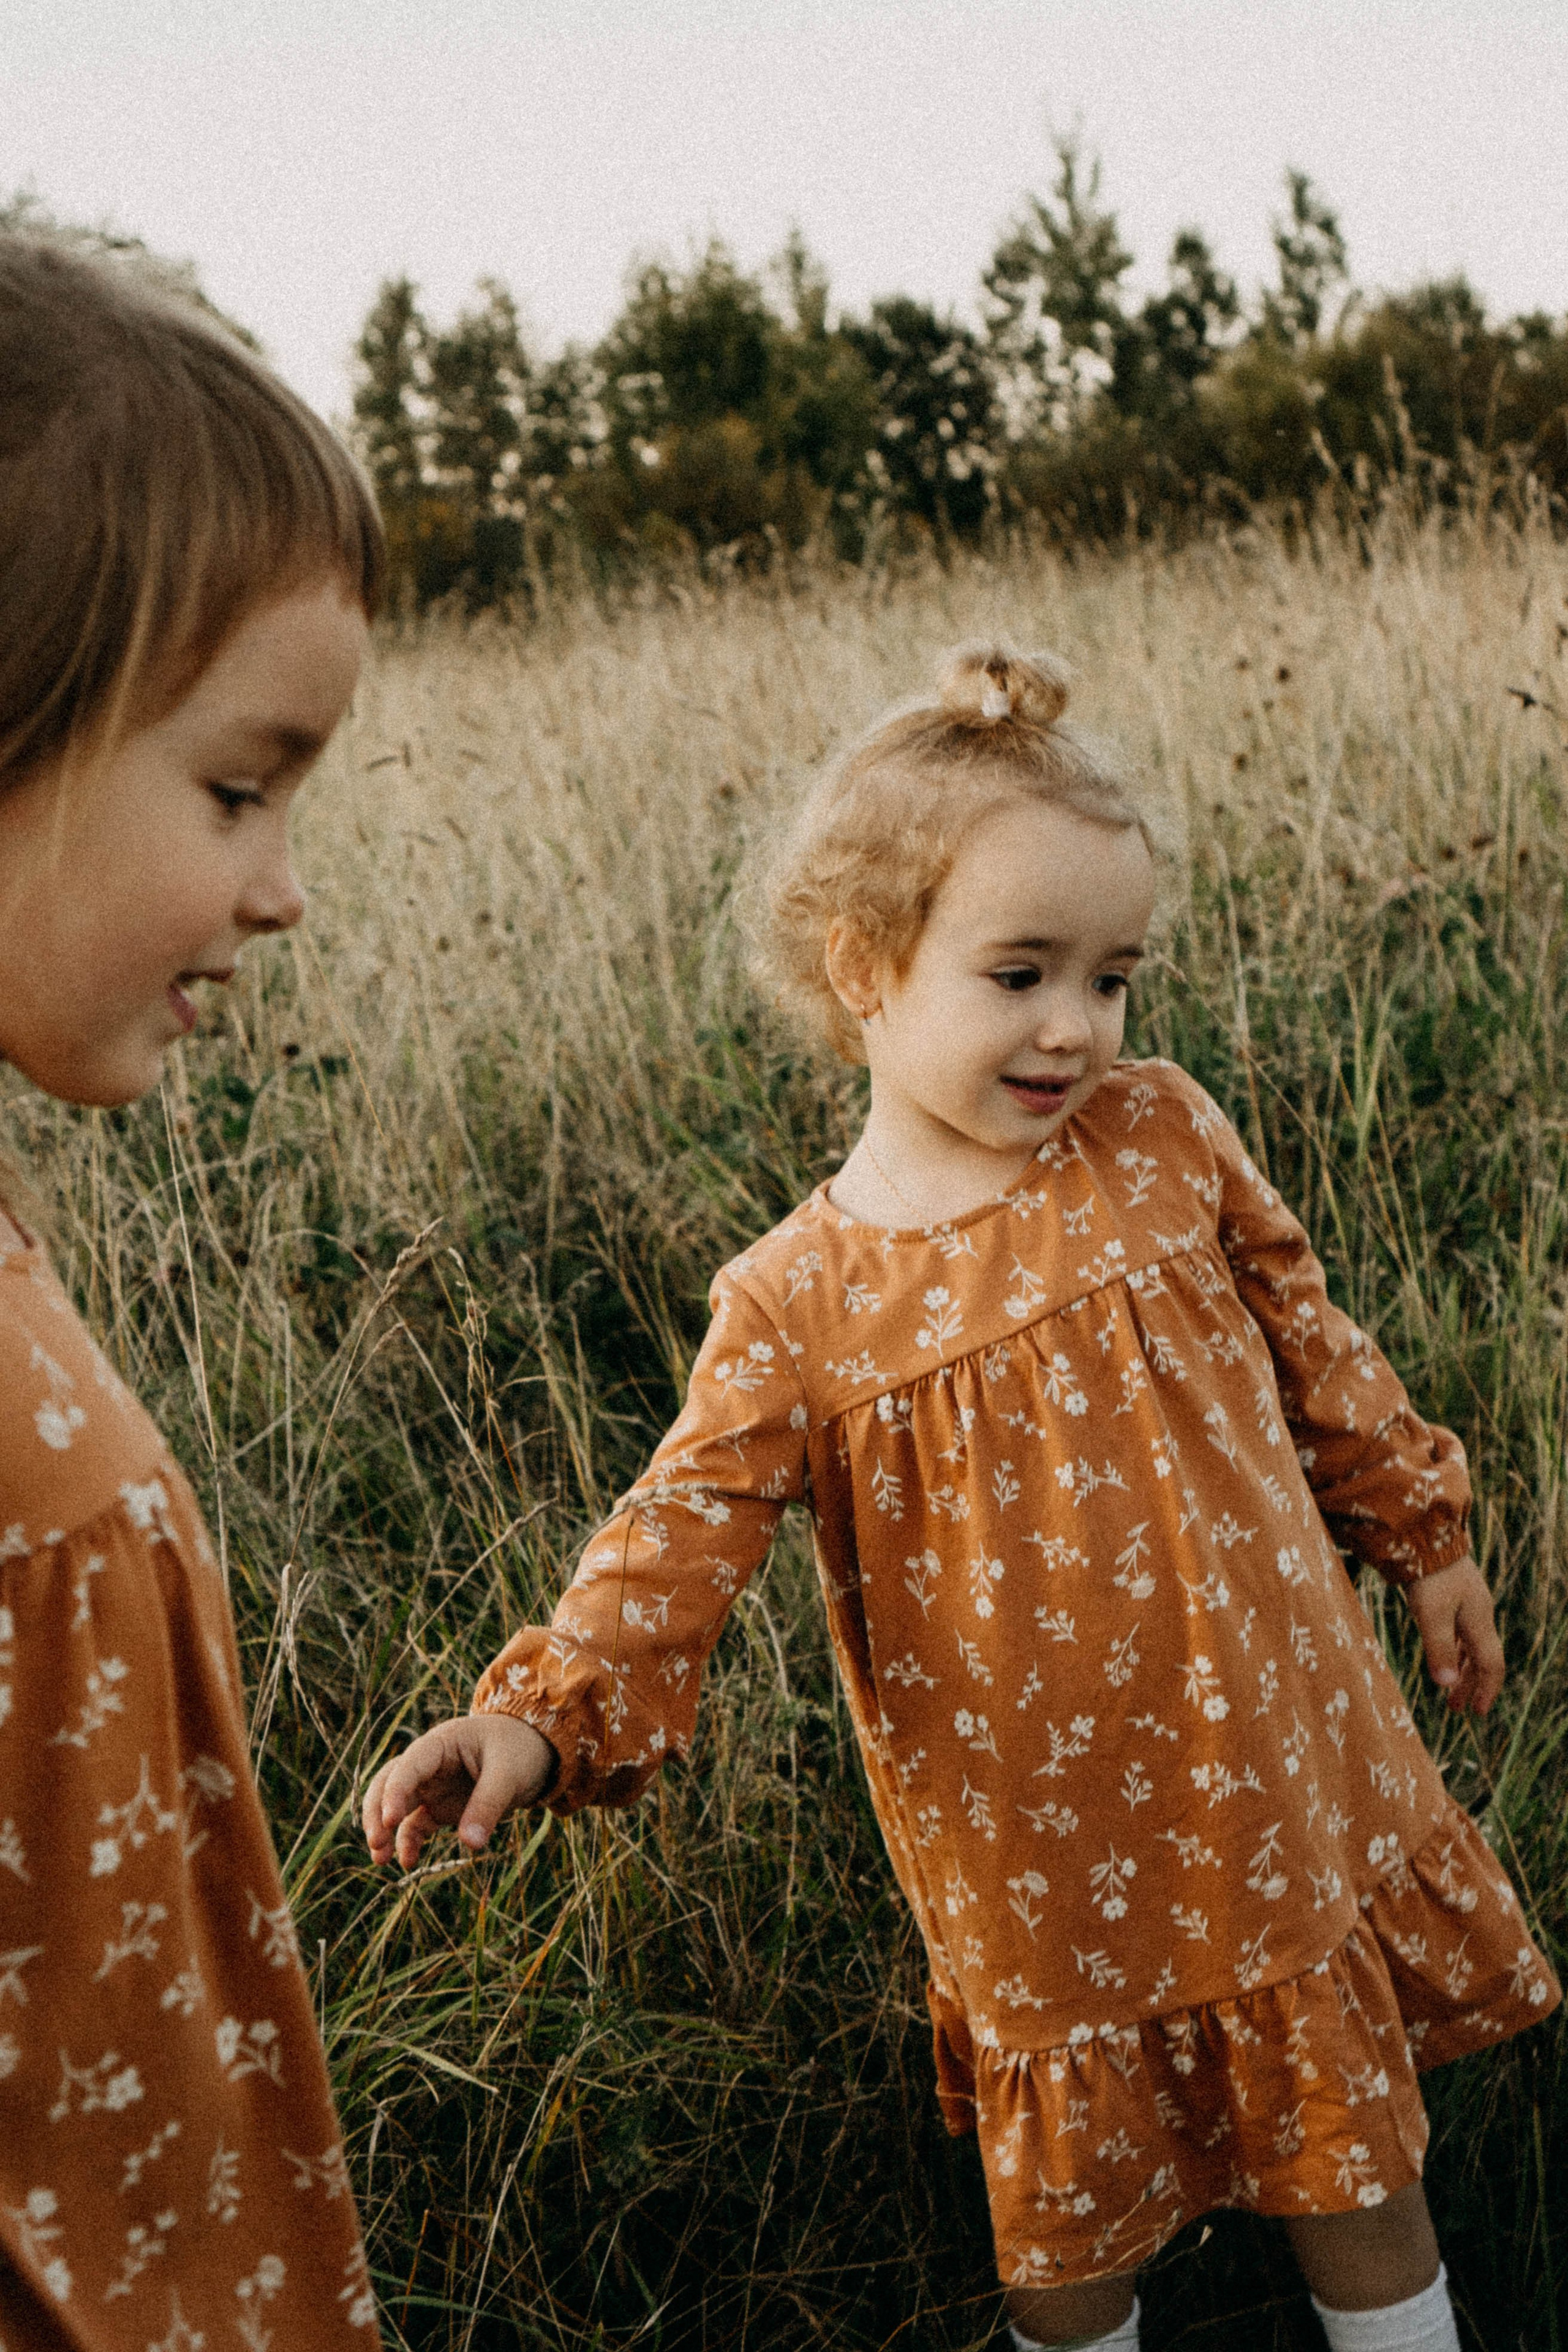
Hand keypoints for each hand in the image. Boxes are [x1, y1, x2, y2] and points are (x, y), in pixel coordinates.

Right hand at [362, 1713, 557, 1868]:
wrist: (536, 1753)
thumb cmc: (520, 1750)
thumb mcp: (509, 1772)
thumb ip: (489, 1804)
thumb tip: (470, 1845)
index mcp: (442, 1743)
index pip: (409, 1764)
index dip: (395, 1790)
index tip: (390, 1819)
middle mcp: (429, 1764)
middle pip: (389, 1782)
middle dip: (376, 1810)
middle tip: (376, 1841)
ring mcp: (432, 1786)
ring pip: (395, 1805)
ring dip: (383, 1829)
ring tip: (380, 1859)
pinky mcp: (439, 1807)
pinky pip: (415, 1825)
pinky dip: (407, 1842)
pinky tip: (407, 1862)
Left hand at [1403, 1557, 1503, 1714]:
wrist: (1424, 1534)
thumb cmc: (1428, 1575)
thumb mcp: (1431, 1614)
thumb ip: (1439, 1649)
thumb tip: (1447, 1686)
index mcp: (1479, 1620)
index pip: (1492, 1664)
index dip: (1486, 1690)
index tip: (1476, 1713)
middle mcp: (1478, 1613)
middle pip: (1482, 1657)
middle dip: (1471, 1685)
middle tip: (1456, 1708)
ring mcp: (1467, 1602)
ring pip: (1470, 1644)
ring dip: (1461, 1669)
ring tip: (1448, 1690)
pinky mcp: (1453, 1593)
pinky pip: (1460, 1631)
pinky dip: (1454, 1650)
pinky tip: (1443, 1654)